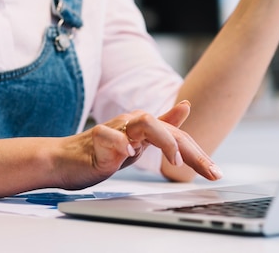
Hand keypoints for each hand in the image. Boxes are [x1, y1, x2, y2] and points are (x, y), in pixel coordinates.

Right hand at [54, 101, 222, 189]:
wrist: (63, 159)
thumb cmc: (101, 152)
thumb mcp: (138, 143)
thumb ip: (163, 127)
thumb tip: (185, 106)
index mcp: (145, 125)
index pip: (179, 136)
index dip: (198, 153)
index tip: (215, 172)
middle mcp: (133, 123)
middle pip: (169, 130)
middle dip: (192, 151)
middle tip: (209, 171)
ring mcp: (115, 129)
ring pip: (145, 122)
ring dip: (164, 140)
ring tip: (175, 161)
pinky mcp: (95, 139)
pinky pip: (108, 136)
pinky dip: (120, 144)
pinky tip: (129, 154)